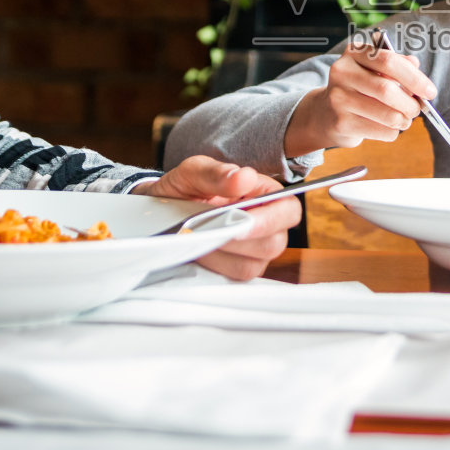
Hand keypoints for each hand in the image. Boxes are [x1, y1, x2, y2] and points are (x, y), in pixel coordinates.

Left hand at [133, 156, 298, 279]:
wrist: (161, 210)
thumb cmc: (185, 187)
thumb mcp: (193, 172)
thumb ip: (217, 173)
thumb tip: (244, 177)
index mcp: (265, 194)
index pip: (288, 210)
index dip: (270, 219)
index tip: (241, 220)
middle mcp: (265, 225)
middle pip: (274, 243)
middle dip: (239, 240)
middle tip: (209, 229)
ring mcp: (253, 251)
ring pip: (253, 265)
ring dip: (222, 253)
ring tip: (199, 236)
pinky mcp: (237, 268)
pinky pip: (234, 277)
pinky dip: (214, 265)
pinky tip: (200, 250)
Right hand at [283, 44, 436, 156]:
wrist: (325, 113)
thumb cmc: (359, 88)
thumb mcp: (374, 70)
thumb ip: (397, 64)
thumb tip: (415, 65)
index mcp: (354, 53)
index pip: (389, 61)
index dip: (414, 78)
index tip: (430, 92)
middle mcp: (342, 72)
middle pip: (387, 90)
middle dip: (411, 103)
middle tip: (417, 109)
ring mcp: (339, 99)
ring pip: (387, 114)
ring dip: (404, 120)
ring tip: (405, 119)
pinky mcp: (341, 123)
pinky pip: (381, 131)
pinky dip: (392, 132)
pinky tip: (388, 127)